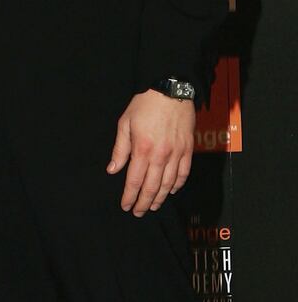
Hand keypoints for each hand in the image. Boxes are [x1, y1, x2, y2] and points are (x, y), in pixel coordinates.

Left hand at [107, 90, 194, 215]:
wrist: (171, 89)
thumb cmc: (145, 104)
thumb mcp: (125, 123)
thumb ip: (120, 149)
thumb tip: (113, 170)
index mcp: (142, 149)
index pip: (134, 180)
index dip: (130, 196)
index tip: (126, 206)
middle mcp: (161, 155)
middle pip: (152, 186)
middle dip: (144, 202)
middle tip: (138, 212)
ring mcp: (177, 153)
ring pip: (169, 183)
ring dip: (160, 197)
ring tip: (153, 205)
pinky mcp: (188, 149)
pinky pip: (184, 172)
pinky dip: (178, 184)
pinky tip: (171, 190)